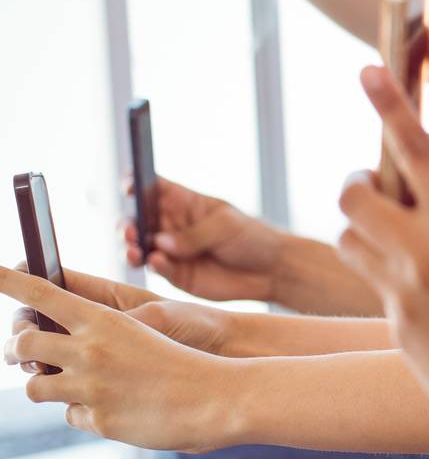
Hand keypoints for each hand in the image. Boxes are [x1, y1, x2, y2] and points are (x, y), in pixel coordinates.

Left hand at [0, 266, 232, 450]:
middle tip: (19, 351)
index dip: (9, 281)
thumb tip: (50, 350)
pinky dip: (83, 411)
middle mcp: (90, 351)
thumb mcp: (141, 330)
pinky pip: (69, 414)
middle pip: (23, 342)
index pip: (42, 293)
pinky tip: (112, 406)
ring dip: (43, 384)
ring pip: (34, 385)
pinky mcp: (98, 420)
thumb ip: (95, 334)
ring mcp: (91, 387)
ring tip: (66, 385)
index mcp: (103, 319)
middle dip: (14, 348)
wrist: (218, 396)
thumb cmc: (182, 359)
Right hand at [122, 176, 285, 302]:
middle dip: (126, 224)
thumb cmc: (252, 238)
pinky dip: (154, 265)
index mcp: (182, 202)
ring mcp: (170, 250)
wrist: (271, 271)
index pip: (152, 188)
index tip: (129, 187)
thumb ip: (194, 234)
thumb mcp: (226, 226)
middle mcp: (170, 225)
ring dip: (130, 247)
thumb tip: (161, 242)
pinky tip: (158, 261)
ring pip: (138, 247)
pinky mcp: (175, 274)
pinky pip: (157, 268)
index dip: (135, 184)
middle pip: (136, 219)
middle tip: (130, 231)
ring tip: (135, 250)